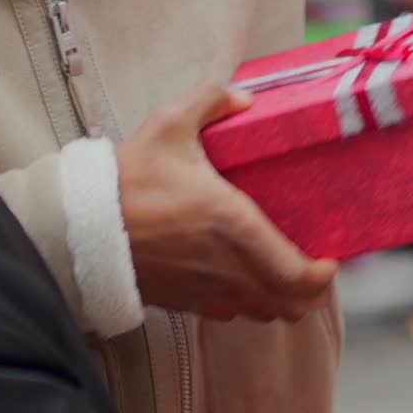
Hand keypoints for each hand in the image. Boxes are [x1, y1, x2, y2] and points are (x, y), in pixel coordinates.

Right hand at [117, 83, 336, 322]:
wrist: (80, 228)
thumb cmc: (129, 178)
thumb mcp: (170, 124)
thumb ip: (212, 101)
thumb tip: (245, 99)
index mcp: (234, 225)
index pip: (297, 276)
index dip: (323, 276)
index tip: (332, 257)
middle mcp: (227, 267)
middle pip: (289, 305)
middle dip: (310, 290)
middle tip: (315, 262)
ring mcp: (205, 291)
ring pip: (261, 313)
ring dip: (280, 297)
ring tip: (284, 267)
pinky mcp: (183, 302)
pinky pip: (230, 312)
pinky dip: (247, 300)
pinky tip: (242, 271)